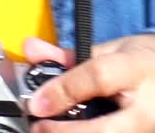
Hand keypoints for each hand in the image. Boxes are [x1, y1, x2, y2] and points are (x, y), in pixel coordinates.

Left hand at [23, 33, 154, 129]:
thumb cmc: (146, 62)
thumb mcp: (113, 50)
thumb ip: (72, 55)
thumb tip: (31, 51)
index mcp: (136, 71)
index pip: (98, 77)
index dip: (63, 89)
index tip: (36, 101)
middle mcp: (144, 110)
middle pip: (102, 130)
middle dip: (64, 132)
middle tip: (39, 127)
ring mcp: (145, 131)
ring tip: (50, 130)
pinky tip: (68, 130)